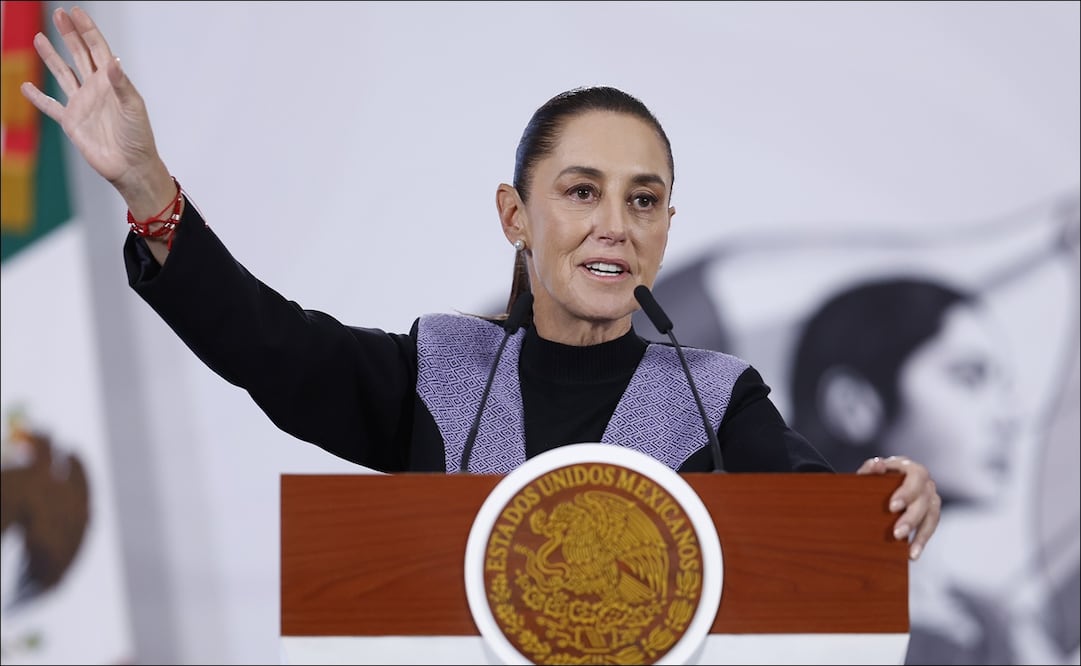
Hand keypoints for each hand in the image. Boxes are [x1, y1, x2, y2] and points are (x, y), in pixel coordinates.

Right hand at [19, 6, 172, 214]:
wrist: (131, 166)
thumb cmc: (138, 137)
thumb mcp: (134, 108)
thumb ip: (121, 84)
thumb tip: (112, 60)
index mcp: (112, 82)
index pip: (97, 49)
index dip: (87, 30)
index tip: (76, 12)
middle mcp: (96, 89)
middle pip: (79, 55)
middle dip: (70, 34)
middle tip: (59, 14)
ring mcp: (82, 104)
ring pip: (63, 74)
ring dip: (51, 57)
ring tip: (40, 38)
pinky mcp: (72, 122)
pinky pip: (50, 106)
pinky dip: (37, 97)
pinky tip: (26, 87)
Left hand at [857, 455, 940, 560]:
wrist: (877, 486)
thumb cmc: (873, 478)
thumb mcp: (868, 473)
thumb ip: (871, 470)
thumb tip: (878, 465)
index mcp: (909, 467)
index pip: (916, 476)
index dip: (907, 492)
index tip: (892, 507)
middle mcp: (924, 481)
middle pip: (925, 499)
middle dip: (911, 518)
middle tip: (897, 533)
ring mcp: (930, 497)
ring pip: (932, 515)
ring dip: (921, 534)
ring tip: (909, 551)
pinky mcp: (931, 512)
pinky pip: (931, 527)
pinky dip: (922, 541)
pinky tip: (912, 554)